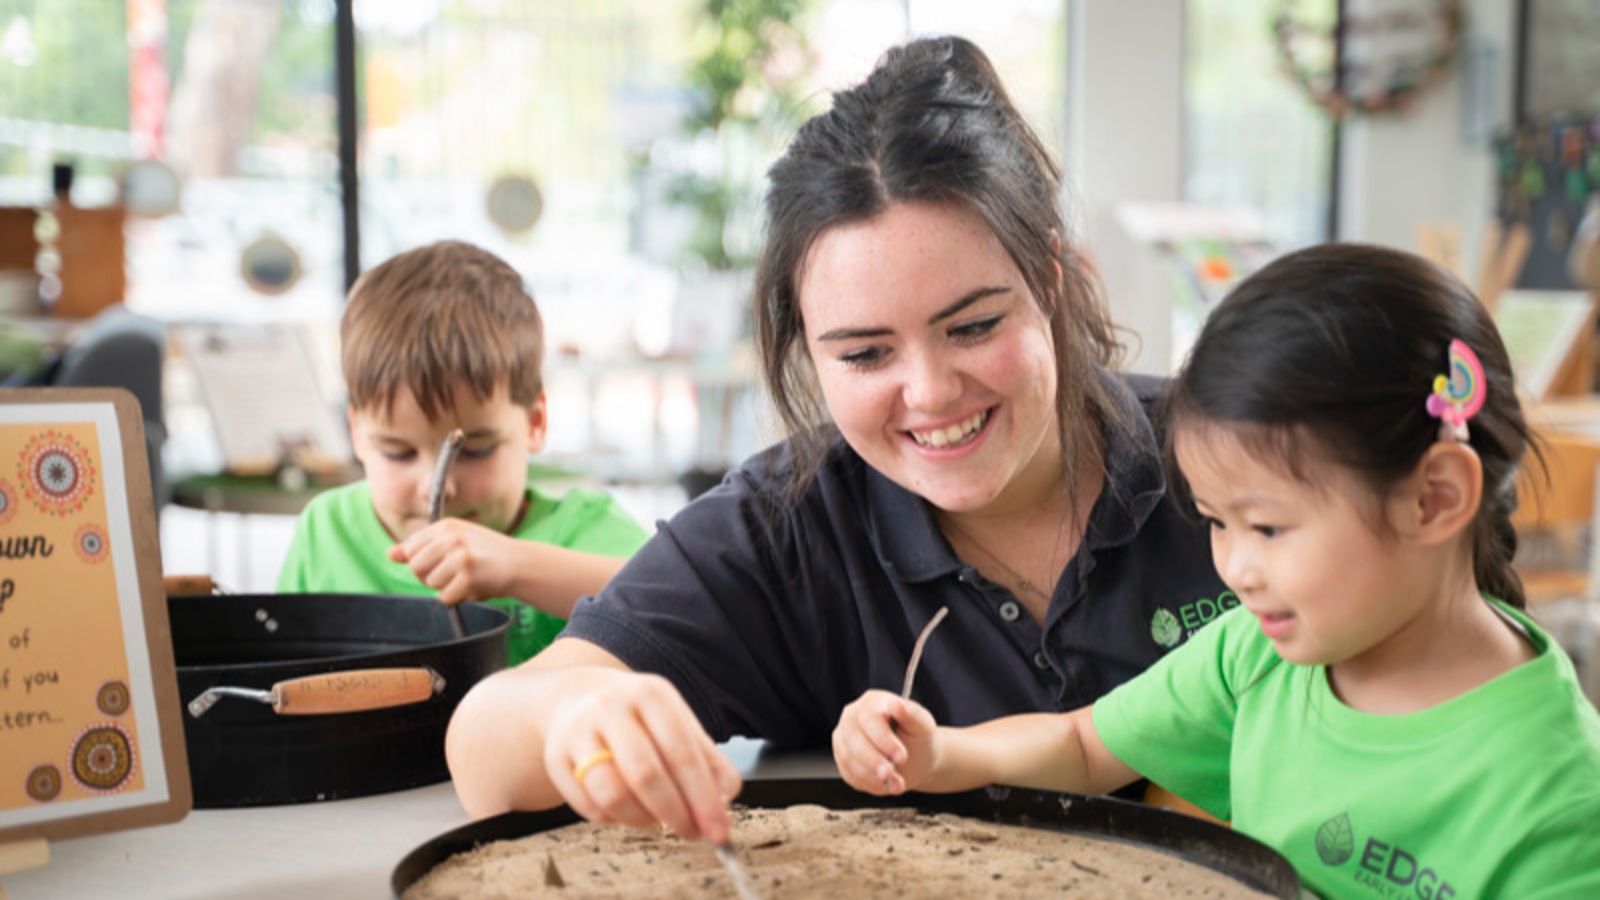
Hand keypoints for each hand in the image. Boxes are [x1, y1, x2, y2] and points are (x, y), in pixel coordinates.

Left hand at [389, 518, 516, 605]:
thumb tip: (391, 554)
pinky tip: (473, 586)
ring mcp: (460, 556)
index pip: (411, 550)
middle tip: (453, 573)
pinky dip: (458, 597)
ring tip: (466, 578)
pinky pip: (445, 597)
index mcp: (446, 526)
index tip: (442, 562)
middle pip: (416, 567)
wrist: (522, 563)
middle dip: (430, 576)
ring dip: (446, 587)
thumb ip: (420, 548)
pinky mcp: (468, 577)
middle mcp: (452, 538)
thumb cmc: (487, 554)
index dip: (423, 562)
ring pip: (430, 583)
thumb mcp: (454, 542)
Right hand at [544, 669, 742, 842]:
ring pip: (612, 795)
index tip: (718, 830)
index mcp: (649, 694)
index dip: (703, 797)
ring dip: (643, 820)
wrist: (579, 698)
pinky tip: (628, 809)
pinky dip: (615, 820)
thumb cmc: (639, 718)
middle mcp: (610, 707)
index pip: (681, 752)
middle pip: (645, 775)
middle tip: (692, 831)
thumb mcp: (679, 723)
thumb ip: (709, 761)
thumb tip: (726, 798)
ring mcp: (577, 732)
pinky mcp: (556, 759)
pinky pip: (589, 807)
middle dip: (675, 813)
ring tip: (657, 818)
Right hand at [832, 688, 940, 794]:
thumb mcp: (923, 726)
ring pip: (848, 758)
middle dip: (873, 761)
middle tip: (891, 774)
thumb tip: (897, 703)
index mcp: (873, 702)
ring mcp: (844, 738)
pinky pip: (849, 774)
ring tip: (895, 783)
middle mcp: (853, 717)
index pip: (869, 718)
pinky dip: (868, 783)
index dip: (884, 739)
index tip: (901, 756)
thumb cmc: (919, 739)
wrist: (917, 759)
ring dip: (872, 776)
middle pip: (852, 738)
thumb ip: (912, 714)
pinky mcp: (843, 759)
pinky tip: (885, 784)